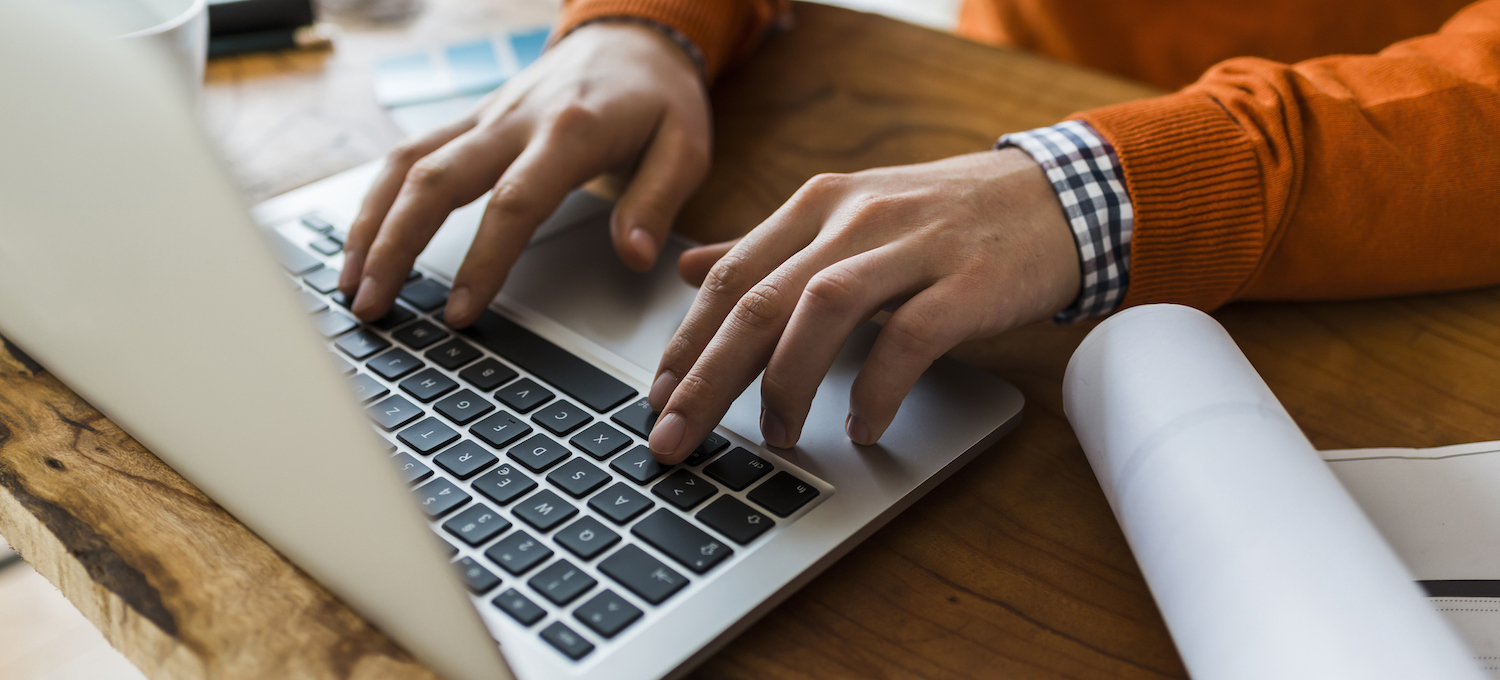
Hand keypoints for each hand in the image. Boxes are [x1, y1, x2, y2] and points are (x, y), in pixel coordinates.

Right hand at [338, 23, 710, 326]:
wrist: (632, 36)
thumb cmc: (660, 99)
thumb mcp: (686, 147)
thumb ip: (657, 202)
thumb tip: (636, 258)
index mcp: (571, 130)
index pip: (515, 201)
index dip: (483, 259)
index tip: (460, 311)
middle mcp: (516, 120)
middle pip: (436, 180)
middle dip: (396, 245)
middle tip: (372, 305)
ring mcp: (486, 117)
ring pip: (408, 163)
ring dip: (371, 223)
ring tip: (351, 284)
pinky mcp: (470, 120)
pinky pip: (411, 154)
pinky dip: (377, 198)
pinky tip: (362, 241)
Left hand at [646, 149, 1079, 461]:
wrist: (1056, 197)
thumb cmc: (945, 218)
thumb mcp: (849, 216)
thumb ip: (770, 245)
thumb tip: (690, 267)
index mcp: (819, 204)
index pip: (732, 276)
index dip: (688, 340)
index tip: (658, 397)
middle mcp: (855, 218)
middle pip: (761, 300)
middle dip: (709, 376)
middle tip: (678, 435)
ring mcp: (913, 246)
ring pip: (821, 311)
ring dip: (787, 382)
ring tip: (777, 435)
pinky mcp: (967, 281)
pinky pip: (906, 339)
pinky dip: (876, 389)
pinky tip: (861, 427)